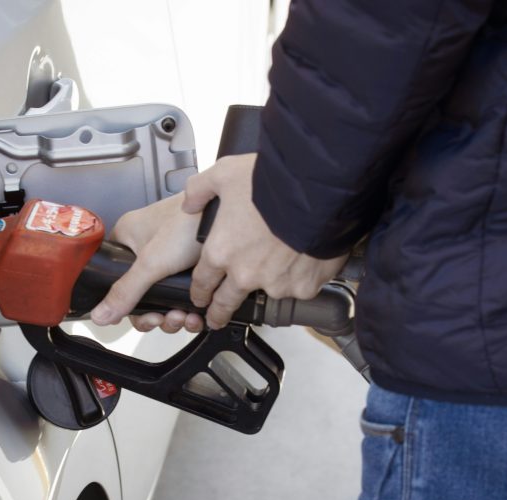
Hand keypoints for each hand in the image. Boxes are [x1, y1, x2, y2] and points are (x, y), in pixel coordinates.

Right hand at [89, 194, 205, 332]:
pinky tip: (196, 314)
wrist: (229, 213)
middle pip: (141, 295)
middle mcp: (146, 248)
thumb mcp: (152, 262)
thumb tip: (101, 315)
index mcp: (127, 239)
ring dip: (174, 315)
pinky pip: (183, 295)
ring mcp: (169, 257)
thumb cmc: (190, 221)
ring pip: (164, 298)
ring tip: (185, 316)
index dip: (128, 306)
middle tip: (167, 318)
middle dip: (156, 314)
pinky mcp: (190, 264)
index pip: (115, 281)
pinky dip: (189, 309)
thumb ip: (126, 291)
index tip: (145, 316)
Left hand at [182, 154, 347, 328]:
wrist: (316, 192)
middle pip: (225, 303)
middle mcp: (245, 273)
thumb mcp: (224, 174)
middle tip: (218, 318)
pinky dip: (300, 277)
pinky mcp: (303, 287)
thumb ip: (200, 190)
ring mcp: (275, 284)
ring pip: (267, 292)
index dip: (199, 292)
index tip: (201, 297)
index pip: (202, 282)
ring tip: (279, 265)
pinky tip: (304, 258)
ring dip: (269, 283)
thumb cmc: (272, 182)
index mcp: (221, 251)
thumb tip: (190, 203)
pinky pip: (299, 288)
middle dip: (218, 313)